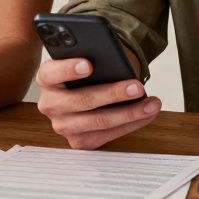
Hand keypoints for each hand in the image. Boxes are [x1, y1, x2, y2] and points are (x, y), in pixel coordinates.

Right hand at [35, 58, 160, 149]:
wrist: (82, 91)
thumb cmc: (86, 73)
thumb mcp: (84, 59)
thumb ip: (92, 57)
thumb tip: (116, 63)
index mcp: (46, 78)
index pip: (52, 72)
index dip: (69, 69)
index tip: (89, 65)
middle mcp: (50, 104)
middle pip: (82, 101)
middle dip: (113, 94)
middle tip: (138, 86)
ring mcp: (62, 125)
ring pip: (98, 122)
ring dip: (129, 113)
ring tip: (151, 103)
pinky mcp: (78, 141)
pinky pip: (107, 135)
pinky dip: (131, 124)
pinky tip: (147, 113)